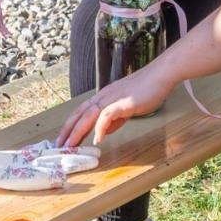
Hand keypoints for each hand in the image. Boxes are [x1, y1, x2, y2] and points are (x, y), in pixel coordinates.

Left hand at [57, 64, 176, 146]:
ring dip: (77, 131)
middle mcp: (104, 96)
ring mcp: (112, 98)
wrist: (161, 75)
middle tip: (59, 146)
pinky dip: (99, 128)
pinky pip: (107, 115)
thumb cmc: (147, 89)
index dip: (71, 125)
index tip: (64, 138)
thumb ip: (115, 118)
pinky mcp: (123, 102)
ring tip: (70, 146)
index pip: (82, 111)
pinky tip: (97, 140)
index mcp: (104, 96)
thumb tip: (104, 132)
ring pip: (88, 115)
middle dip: (67, 130)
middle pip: (79, 113)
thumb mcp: (127, 107)